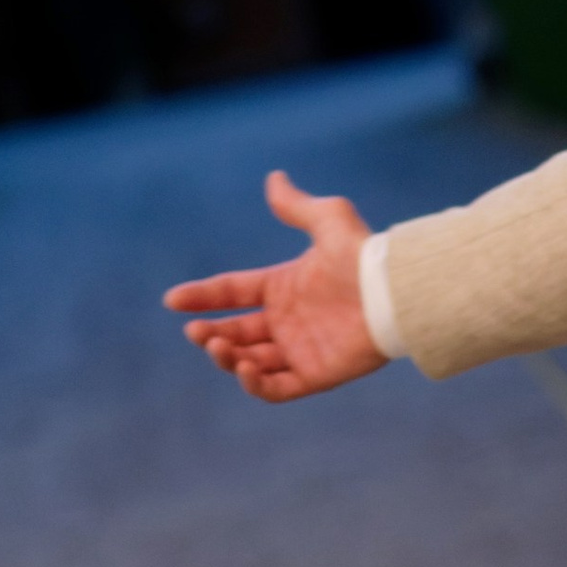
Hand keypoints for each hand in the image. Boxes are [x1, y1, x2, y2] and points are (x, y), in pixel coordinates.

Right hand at [163, 173, 385, 401]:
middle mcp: (288, 321)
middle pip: (237, 331)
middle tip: (196, 332)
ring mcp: (301, 350)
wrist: (394, 292)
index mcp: (283, 286)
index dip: (202, 296)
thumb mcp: (327, 220)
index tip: (172, 300)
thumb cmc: (363, 255)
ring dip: (227, 357)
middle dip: (212, 333)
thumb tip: (274, 178)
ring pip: (251, 361)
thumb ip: (296, 205)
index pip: (233, 292)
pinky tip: (242, 368)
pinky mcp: (316, 375)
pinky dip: (255, 384)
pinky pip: (277, 389)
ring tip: (217, 345)